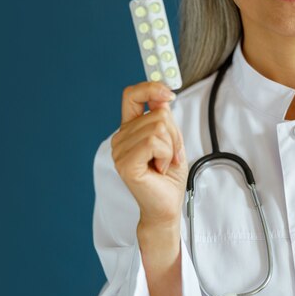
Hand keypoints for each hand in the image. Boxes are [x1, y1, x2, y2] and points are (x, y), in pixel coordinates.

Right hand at [111, 81, 187, 227]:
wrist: (166, 207)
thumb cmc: (168, 178)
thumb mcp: (171, 141)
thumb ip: (164, 119)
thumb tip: (162, 97)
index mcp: (130, 130)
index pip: (131, 95)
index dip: (150, 88)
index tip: (169, 96)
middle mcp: (120, 138)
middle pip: (157, 114)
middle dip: (174, 135)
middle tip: (171, 156)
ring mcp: (120, 151)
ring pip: (158, 127)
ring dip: (171, 147)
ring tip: (164, 164)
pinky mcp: (126, 163)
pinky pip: (154, 142)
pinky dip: (166, 154)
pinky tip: (159, 169)